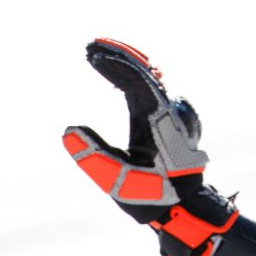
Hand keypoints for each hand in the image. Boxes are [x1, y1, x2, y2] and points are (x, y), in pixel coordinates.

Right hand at [64, 38, 236, 255]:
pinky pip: (153, 91)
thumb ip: (92, 156)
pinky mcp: (172, 122)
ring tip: (97, 54)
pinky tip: (118, 76)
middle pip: (145, 73)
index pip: (138, 81)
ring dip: (126, 65)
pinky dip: (134, 78)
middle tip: (91, 46)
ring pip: (151, 80)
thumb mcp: (118, 180)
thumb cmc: (154, 197)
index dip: (116, 64)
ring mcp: (174, 116)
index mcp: (159, 121)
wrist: (186, 210)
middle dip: (118, 56)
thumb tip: (69, 130)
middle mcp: (170, 112)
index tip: (93, 52)